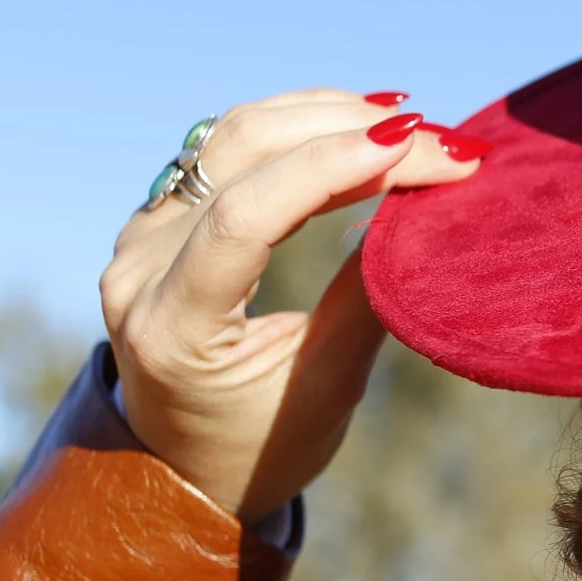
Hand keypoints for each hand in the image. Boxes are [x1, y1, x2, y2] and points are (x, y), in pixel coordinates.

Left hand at [98, 93, 488, 517]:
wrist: (186, 463)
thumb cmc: (265, 442)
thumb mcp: (327, 385)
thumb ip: (367, 297)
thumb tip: (424, 205)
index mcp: (169, 326)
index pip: (245, 216)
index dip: (332, 167)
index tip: (418, 146)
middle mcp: (139, 269)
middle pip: (240, 153)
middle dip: (349, 130)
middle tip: (442, 140)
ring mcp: (142, 235)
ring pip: (235, 133)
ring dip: (329, 116)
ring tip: (414, 127)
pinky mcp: (161, 216)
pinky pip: (230, 146)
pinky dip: (303, 128)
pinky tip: (362, 123)